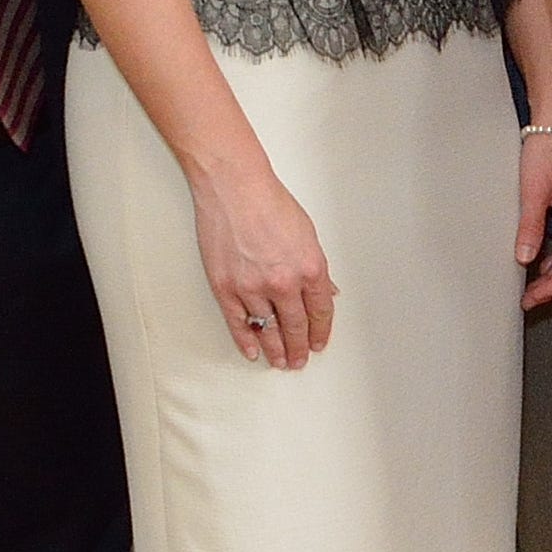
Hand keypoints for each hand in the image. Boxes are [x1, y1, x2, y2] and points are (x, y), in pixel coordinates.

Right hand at [191, 165, 335, 369]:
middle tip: (300, 360)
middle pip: (295, 326)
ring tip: (281, 362)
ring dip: (275, 349)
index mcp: (309, 268)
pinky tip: (252, 351)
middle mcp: (283, 283)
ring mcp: (252, 287)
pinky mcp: (225, 287)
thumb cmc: (270, 203)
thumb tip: (326, 290)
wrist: (233, 188)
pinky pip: (238, 322)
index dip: (321, 331)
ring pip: (267, 329)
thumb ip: (317, 267)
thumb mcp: (308, 233)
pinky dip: (246, 340)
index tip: (320, 343)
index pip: (320, 311)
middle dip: (300, 347)